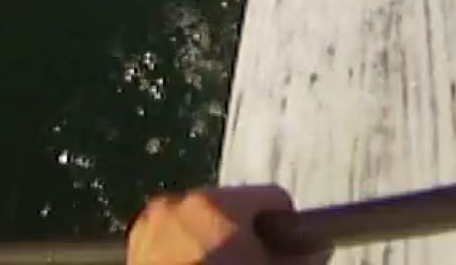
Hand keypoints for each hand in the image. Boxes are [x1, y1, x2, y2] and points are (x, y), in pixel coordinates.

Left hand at [127, 185, 301, 264]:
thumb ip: (300, 259)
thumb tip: (318, 249)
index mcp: (217, 205)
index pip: (272, 198)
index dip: (286, 227)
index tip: (287, 250)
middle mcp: (181, 204)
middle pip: (234, 208)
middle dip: (246, 234)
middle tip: (251, 264)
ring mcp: (153, 225)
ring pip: (202, 222)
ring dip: (216, 242)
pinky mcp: (137, 245)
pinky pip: (174, 237)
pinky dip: (187, 252)